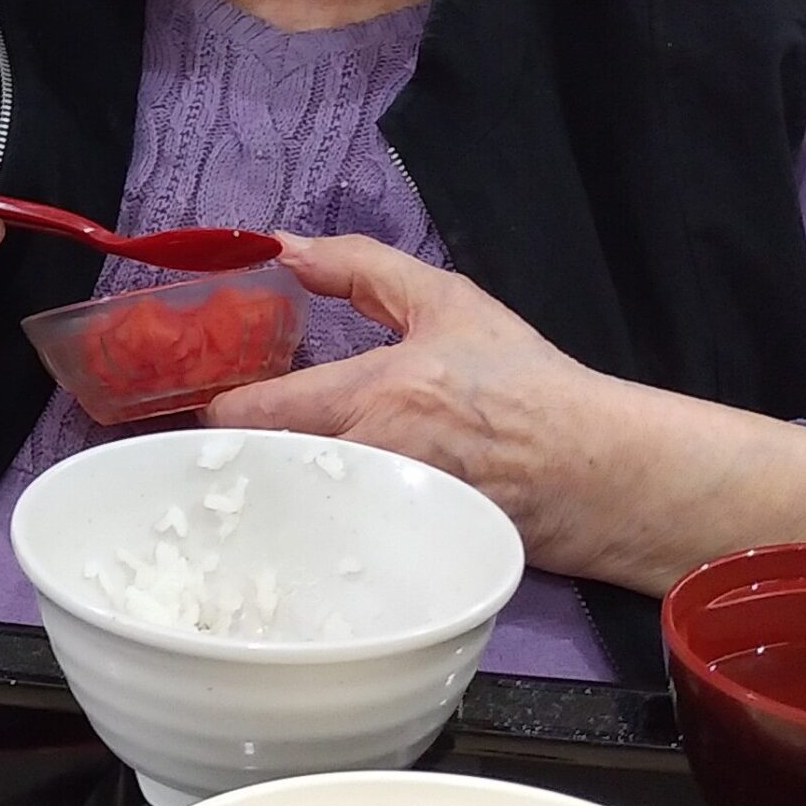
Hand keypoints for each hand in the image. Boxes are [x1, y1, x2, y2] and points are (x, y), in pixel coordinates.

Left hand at [206, 233, 805, 594]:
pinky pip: (330, 543)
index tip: (206, 396)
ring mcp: (380, 519)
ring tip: (267, 475)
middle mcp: (365, 465)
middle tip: (225, 441)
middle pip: (259, 469)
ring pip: (290, 509)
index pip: (253, 413)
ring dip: (273, 492)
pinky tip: (315, 514)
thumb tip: (283, 248)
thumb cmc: (523, 384)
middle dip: (237, 455)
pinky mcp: (399, 557)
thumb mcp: (446, 301)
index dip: (216, 406)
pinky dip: (313, 528)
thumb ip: (359, 268)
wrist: (599, 474)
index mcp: (370, 397)